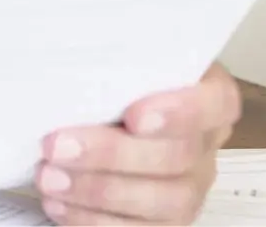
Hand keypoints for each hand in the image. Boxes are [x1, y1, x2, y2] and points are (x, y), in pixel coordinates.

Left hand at [35, 62, 241, 224]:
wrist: (98, 114)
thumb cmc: (109, 78)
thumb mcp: (115, 56)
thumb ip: (109, 57)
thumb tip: (69, 55)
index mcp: (205, 93)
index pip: (216, 102)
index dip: (181, 112)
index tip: (134, 116)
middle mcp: (204, 144)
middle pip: (178, 156)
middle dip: (112, 154)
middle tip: (57, 146)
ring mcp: (190, 186)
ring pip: (165, 200)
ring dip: (99, 191)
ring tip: (49, 178)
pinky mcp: (166, 221)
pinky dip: (95, 220)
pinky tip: (59, 205)